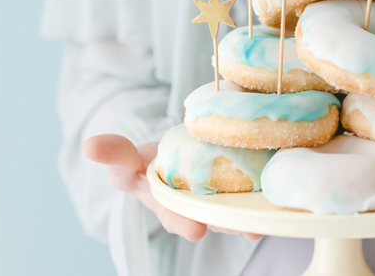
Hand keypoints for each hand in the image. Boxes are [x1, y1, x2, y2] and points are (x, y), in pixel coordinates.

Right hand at [83, 134, 261, 241]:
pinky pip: (260, 193)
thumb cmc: (150, 165)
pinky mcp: (247, 189)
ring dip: (255, 213)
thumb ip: (114, 154)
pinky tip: (285, 188)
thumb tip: (88, 145)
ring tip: (269, 217)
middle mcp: (200, 210)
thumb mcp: (128, 159)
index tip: (196, 230)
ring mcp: (225, 202)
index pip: (176, 218)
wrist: (178, 160)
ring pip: (242, 210)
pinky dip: (272, 191)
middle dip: (229, 224)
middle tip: (245, 227)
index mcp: (170, 207)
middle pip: (218, 219)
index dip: (185, 224)